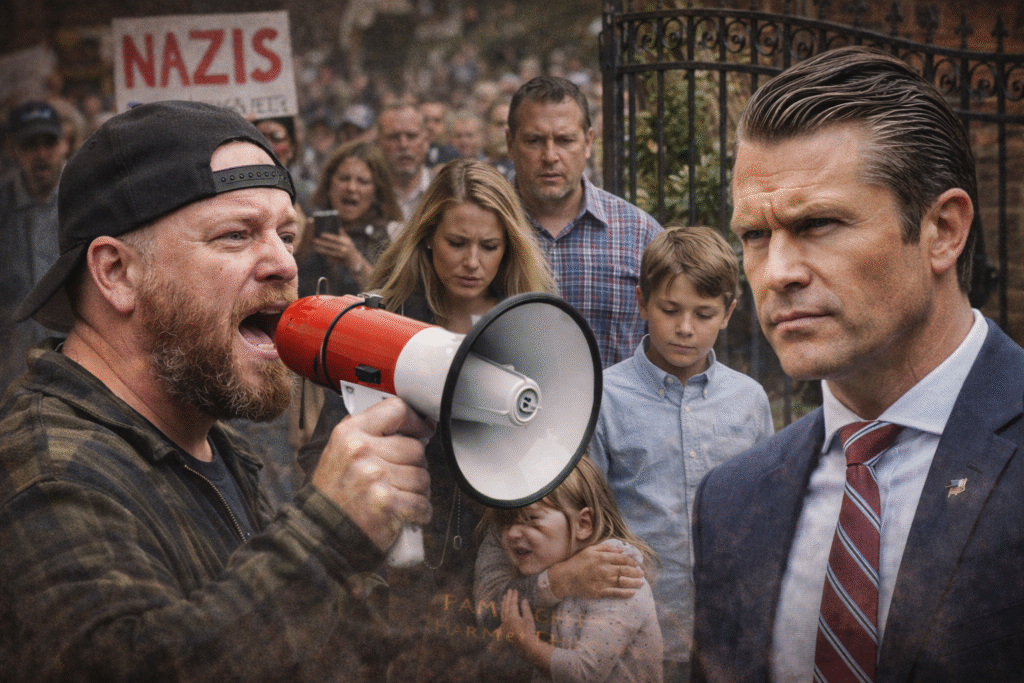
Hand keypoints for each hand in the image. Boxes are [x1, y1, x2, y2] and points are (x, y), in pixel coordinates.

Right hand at [310, 397, 432, 551]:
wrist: (322, 535)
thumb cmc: (333, 497)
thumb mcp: (338, 453)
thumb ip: (366, 435)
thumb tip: (405, 426)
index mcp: (350, 434)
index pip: (395, 409)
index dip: (415, 421)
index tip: (423, 430)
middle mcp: (361, 451)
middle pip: (415, 449)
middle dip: (414, 467)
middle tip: (400, 480)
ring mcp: (375, 477)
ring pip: (422, 477)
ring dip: (418, 491)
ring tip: (399, 498)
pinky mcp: (388, 504)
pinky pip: (422, 502)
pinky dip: (420, 512)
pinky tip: (407, 515)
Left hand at [313, 232, 363, 271]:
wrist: (356, 262)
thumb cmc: (352, 250)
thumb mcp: (349, 242)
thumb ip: (344, 235)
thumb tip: (340, 228)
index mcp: (345, 242)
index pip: (335, 238)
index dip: (328, 236)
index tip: (321, 234)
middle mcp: (344, 247)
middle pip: (331, 245)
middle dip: (322, 242)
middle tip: (314, 240)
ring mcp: (342, 254)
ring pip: (330, 251)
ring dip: (322, 249)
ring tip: (315, 247)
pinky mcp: (340, 260)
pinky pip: (331, 257)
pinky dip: (325, 255)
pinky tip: (320, 253)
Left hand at [501, 589, 535, 648]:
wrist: (526, 646)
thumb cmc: (528, 631)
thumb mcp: (528, 619)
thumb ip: (525, 608)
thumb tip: (523, 600)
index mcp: (512, 616)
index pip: (512, 603)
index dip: (513, 596)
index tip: (514, 590)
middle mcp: (506, 619)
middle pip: (506, 606)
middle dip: (507, 598)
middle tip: (509, 591)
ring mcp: (505, 625)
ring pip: (503, 611)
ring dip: (504, 603)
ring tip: (504, 597)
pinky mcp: (505, 629)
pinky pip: (502, 617)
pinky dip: (503, 611)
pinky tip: (504, 610)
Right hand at [547, 541, 643, 598]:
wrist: (565, 578)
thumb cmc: (577, 562)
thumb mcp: (590, 550)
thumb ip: (605, 548)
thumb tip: (620, 549)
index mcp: (602, 557)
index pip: (622, 558)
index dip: (631, 561)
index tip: (636, 564)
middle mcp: (604, 569)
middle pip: (625, 570)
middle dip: (636, 572)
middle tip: (642, 574)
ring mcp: (602, 581)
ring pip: (623, 582)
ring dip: (635, 582)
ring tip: (642, 583)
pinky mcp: (599, 592)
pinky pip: (616, 593)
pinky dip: (625, 593)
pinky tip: (632, 593)